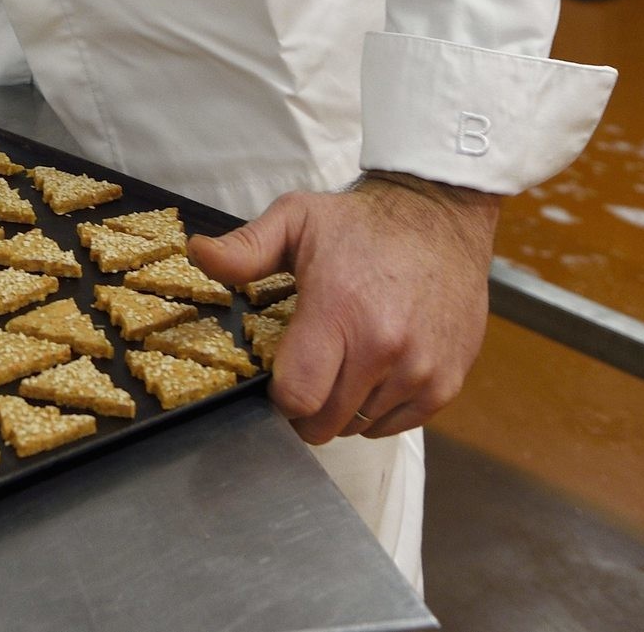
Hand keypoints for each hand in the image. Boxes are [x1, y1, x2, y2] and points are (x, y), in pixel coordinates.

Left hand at [188, 172, 498, 442]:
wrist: (438, 216)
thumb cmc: (363, 222)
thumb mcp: (296, 219)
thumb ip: (245, 249)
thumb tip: (197, 253)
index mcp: (340, 309)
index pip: (298, 396)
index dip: (279, 396)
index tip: (277, 378)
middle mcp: (384, 348)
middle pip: (327, 422)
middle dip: (306, 408)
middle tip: (304, 375)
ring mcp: (420, 370)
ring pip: (360, 426)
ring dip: (344, 408)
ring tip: (342, 363)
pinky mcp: (446, 382)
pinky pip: (396, 424)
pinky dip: (378, 410)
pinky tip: (373, 371)